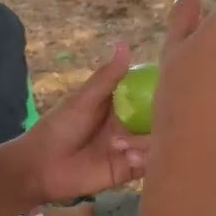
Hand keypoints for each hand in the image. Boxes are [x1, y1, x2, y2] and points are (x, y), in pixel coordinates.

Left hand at [18, 42, 151, 204]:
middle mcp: (128, 125)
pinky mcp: (128, 171)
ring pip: (155, 142)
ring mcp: (130, 148)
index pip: (148, 95)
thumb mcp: (83, 100)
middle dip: (161, 121)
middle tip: (159, 121)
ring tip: (121, 146)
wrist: (40, 167)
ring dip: (145, 143)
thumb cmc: (58, 128)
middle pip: (157, 120)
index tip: (175, 87)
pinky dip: (144, 159)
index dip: (162, 91)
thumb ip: (106, 77)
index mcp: (119, 105)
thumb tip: (124, 44)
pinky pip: (148, 165)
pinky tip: (127, 157)